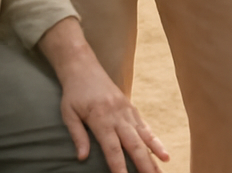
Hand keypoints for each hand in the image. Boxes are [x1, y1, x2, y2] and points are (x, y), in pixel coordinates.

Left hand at [41, 18, 168, 172]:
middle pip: (133, 145)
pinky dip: (155, 142)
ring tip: (161, 171)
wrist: (85, 68)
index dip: (118, 165)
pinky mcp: (131, 109)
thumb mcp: (68, 114)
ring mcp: (127, 112)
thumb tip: (82, 158)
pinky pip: (146, 128)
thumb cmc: (74, 93)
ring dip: (153, 156)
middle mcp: (118, 115)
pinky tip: (163, 154)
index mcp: (100, 118)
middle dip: (143, 164)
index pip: (112, 147)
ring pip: (144, 137)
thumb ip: (77, 135)